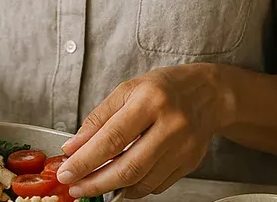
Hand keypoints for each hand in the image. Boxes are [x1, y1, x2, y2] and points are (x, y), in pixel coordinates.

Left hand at [56, 64, 227, 198]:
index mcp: (150, 100)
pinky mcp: (190, 163)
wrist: (209, 94)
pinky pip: (157, 185)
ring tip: (94, 185)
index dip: (85, 160)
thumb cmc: (165, 88)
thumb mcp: (127, 90)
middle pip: (128, 167)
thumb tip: (74, 147)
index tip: (67, 173)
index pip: (112, 138)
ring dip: (113, 188)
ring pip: (142, 181)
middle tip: (76, 188)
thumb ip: (98, 119)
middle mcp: (171, 125)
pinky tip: (123, 181)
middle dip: (96, 183)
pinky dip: (136, 187)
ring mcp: (184, 147)